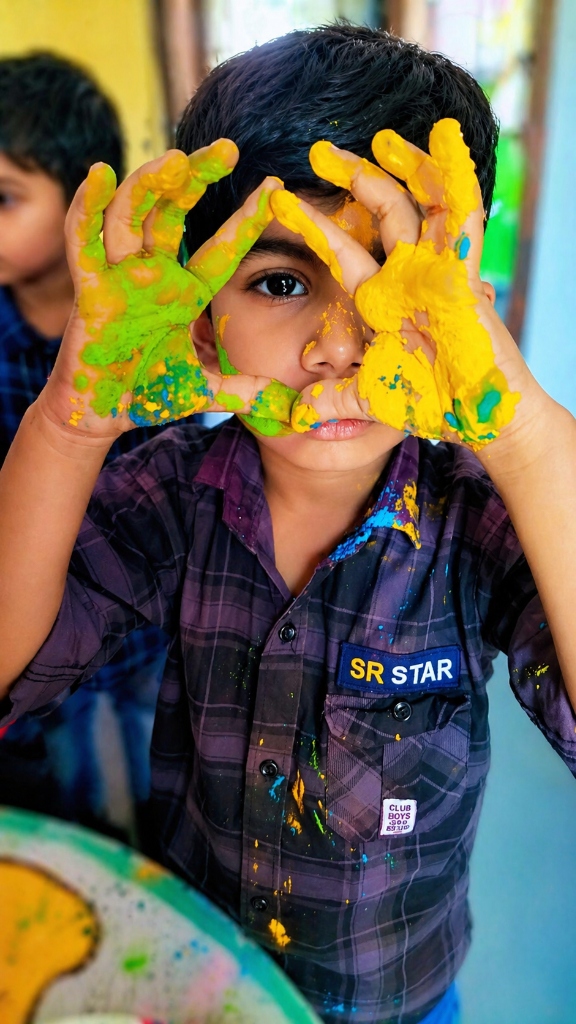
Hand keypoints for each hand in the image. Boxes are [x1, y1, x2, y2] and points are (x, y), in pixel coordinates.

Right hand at [42, 144, 294, 439]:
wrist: (103, 417)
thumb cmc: (150, 395)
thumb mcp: (206, 391)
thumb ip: (244, 390)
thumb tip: (287, 403)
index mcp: (185, 293)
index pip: (220, 249)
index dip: (245, 218)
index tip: (274, 186)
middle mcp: (154, 276)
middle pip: (174, 213)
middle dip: (197, 177)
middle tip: (226, 147)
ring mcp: (120, 279)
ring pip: (133, 216)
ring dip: (151, 184)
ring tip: (176, 160)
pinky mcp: (88, 291)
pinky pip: (83, 241)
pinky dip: (87, 207)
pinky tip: (99, 174)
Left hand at [270, 119, 529, 450]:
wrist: (470, 418)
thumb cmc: (425, 404)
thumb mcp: (365, 396)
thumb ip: (330, 399)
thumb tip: (295, 416)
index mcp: (380, 298)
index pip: (341, 250)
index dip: (312, 224)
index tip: (277, 200)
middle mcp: (407, 276)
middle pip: (381, 211)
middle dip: (354, 177)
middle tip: (318, 150)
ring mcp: (437, 270)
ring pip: (421, 203)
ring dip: (404, 167)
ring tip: (380, 136)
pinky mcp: (463, 273)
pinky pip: (462, 217)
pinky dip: (456, 177)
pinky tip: (444, 140)